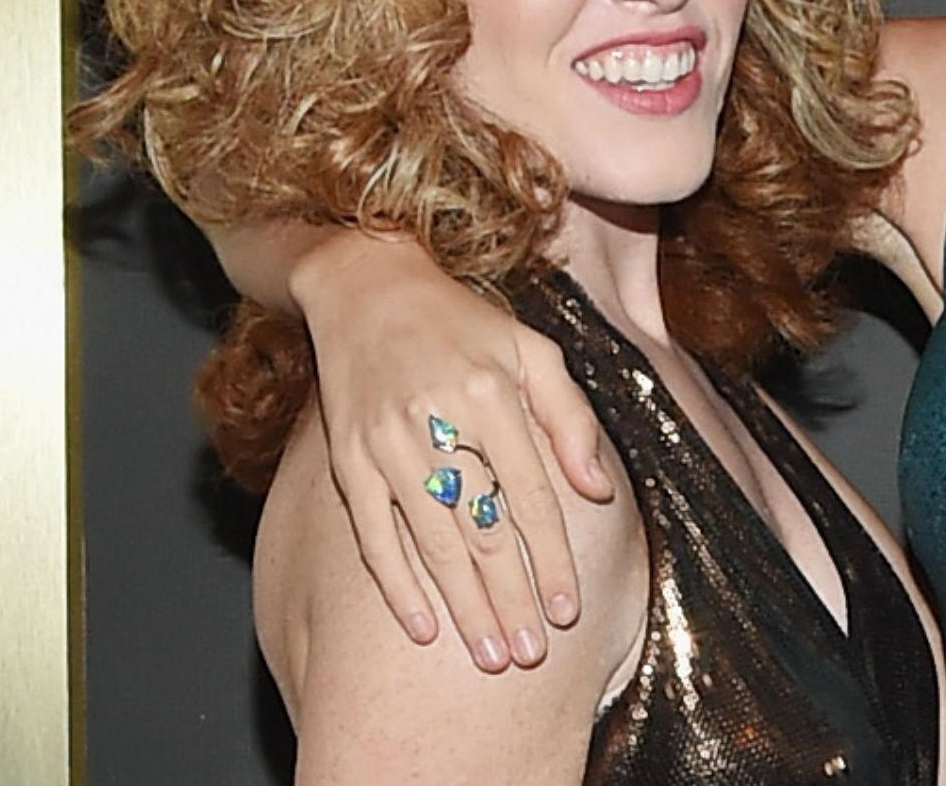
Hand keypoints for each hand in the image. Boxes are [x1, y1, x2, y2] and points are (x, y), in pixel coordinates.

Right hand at [291, 237, 615, 671]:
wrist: (367, 289)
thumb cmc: (464, 324)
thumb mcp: (532, 349)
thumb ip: (571, 417)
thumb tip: (598, 490)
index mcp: (492, 392)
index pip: (531, 494)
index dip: (551, 557)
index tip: (568, 609)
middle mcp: (437, 419)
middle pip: (481, 528)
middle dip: (510, 599)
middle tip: (530, 655)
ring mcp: (385, 442)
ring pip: (431, 542)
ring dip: (462, 606)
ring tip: (490, 656)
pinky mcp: (346, 459)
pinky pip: (372, 534)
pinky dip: (396, 586)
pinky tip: (422, 628)